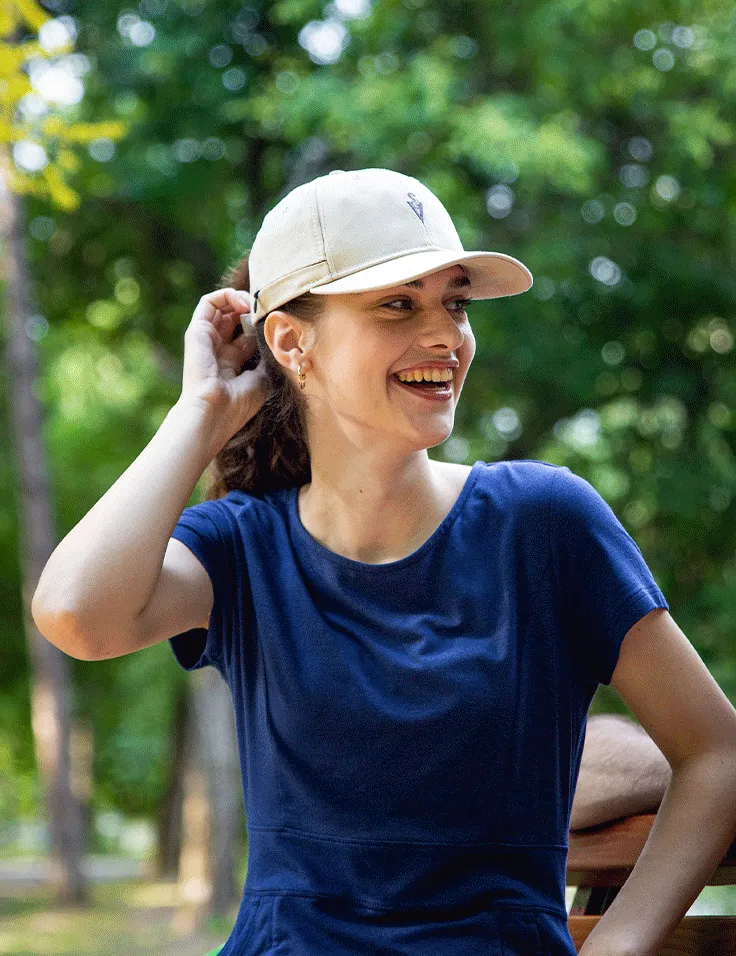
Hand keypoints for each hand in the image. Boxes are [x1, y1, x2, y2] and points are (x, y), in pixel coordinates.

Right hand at [180, 287, 270, 441]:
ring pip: (223, 306)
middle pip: (236, 318)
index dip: (262, 325)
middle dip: (253, 309)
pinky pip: (208, 302)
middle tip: (268, 310)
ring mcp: (207, 339)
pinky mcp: (197, 331)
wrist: (213, 412)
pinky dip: (227, 296)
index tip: (278, 324)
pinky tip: (244, 304)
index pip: (248, 334)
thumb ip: (268, 358)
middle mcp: (219, 349)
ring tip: (256, 304)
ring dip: (241, 299)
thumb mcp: (262, 379)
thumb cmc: (238, 404)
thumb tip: (280, 340)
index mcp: (233, 363)